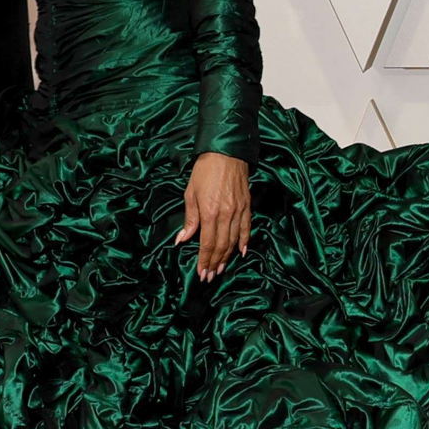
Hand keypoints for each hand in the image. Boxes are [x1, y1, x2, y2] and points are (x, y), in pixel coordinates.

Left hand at [175, 151, 250, 281]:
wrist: (226, 152)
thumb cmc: (204, 171)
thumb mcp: (190, 193)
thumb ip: (189, 219)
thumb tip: (182, 240)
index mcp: (209, 212)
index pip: (207, 243)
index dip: (204, 260)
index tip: (201, 273)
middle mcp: (226, 214)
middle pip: (221, 246)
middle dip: (215, 263)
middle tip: (210, 276)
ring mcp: (238, 211)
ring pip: (234, 240)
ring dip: (227, 257)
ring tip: (221, 269)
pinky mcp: (247, 206)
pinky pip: (247, 228)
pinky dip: (245, 242)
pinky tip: (242, 253)